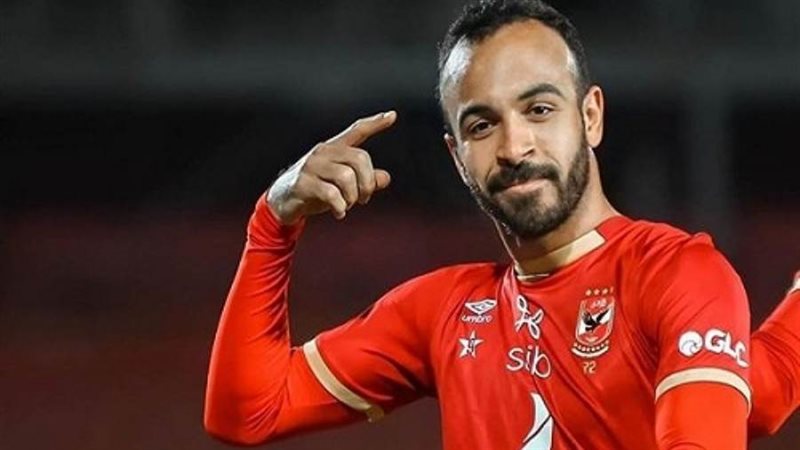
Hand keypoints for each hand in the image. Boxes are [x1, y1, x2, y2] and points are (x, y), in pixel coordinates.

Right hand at [266, 111, 396, 224]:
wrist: (282, 202)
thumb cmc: (316, 189)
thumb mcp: (342, 185)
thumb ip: (364, 180)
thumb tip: (385, 178)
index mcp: (334, 148)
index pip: (357, 131)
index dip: (375, 123)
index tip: (392, 115)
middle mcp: (324, 152)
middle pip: (360, 158)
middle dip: (368, 183)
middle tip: (364, 199)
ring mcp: (312, 166)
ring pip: (347, 176)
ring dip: (353, 197)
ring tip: (348, 205)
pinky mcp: (303, 182)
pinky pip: (331, 193)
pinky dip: (341, 207)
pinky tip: (340, 213)